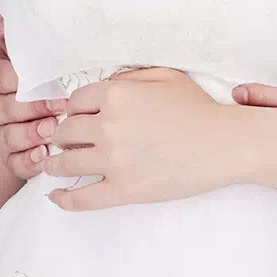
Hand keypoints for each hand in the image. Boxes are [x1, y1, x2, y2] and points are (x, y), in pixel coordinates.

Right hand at [0, 4, 65, 180]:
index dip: (21, 79)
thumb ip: (7, 29)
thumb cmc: (28, 70)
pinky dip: (29, 161)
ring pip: (9, 137)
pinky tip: (44, 156)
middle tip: (62, 105)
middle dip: (35, 107)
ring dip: (32, 134)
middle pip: (7, 109)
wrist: (26, 104)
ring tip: (54, 130)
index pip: (0, 76)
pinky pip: (15, 162)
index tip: (47, 80)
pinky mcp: (9, 156)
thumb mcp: (17, 46)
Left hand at [42, 65, 232, 210]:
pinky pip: (81, 198)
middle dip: (63, 136)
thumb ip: (129, 77)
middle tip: (65, 142)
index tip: (76, 117)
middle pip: (66, 132)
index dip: (74, 109)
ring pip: (66, 164)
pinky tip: (56, 196)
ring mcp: (113, 161)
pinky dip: (63, 199)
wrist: (224, 144)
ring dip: (54, 164)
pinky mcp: (123, 190)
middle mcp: (108, 126)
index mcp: (116, 95)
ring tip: (53, 166)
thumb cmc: (199, 108)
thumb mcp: (166, 76)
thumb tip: (104, 87)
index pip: (76, 101)